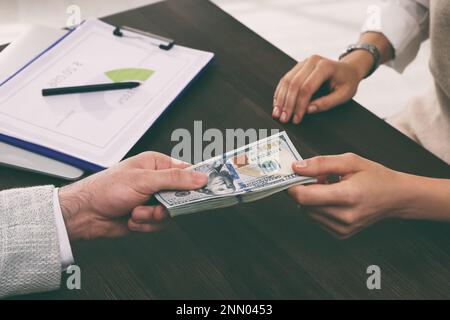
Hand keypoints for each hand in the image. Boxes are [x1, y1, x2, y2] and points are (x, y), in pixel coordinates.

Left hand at [59, 152, 207, 240]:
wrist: (85, 214)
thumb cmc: (106, 189)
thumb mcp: (144, 180)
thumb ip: (175, 179)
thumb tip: (199, 177)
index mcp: (157, 164)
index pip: (186, 171)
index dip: (196, 182)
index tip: (206, 191)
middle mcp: (156, 181)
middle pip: (181, 196)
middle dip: (166, 205)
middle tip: (157, 204)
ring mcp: (152, 199)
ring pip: (170, 214)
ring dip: (152, 216)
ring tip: (135, 211)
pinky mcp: (147, 216)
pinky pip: (159, 224)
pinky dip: (145, 225)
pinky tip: (131, 218)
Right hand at [272, 54, 364, 123]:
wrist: (349, 68)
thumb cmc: (348, 82)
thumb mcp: (344, 95)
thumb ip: (327, 103)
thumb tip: (308, 110)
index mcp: (325, 66)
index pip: (307, 88)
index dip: (300, 105)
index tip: (296, 119)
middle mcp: (312, 61)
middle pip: (294, 84)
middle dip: (287, 104)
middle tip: (283, 119)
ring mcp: (303, 62)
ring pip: (287, 81)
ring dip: (280, 99)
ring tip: (277, 114)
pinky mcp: (298, 67)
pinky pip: (285, 79)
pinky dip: (280, 93)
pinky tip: (277, 104)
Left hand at [287, 153, 410, 238]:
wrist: (396, 197)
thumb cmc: (375, 176)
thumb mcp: (349, 161)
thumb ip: (321, 164)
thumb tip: (296, 167)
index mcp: (347, 196)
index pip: (305, 197)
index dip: (293, 186)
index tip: (293, 175)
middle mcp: (344, 217)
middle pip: (304, 205)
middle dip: (305, 189)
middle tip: (320, 178)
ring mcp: (343, 229)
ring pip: (308, 213)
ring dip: (311, 199)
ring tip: (330, 188)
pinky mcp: (341, 235)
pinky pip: (316, 219)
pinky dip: (318, 208)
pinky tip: (333, 199)